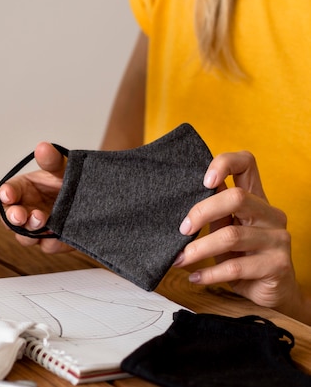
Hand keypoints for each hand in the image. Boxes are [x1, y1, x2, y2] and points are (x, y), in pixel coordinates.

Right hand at [0, 142, 73, 253]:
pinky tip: (57, 234)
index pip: (3, 193)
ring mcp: (38, 228)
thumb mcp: (62, 167)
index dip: (3, 194)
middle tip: (20, 215)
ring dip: (30, 231)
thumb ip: (52, 160)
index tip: (8, 194)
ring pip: (24, 237)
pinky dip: (51, 242)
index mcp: (21, 190)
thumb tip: (43, 147)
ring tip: (42, 220)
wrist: (97, 195)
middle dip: (13, 217)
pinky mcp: (54, 241)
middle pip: (9, 219)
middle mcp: (25, 210)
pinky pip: (48, 245)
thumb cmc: (70, 179)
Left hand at [173, 151, 305, 318]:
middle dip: (202, 212)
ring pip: (232, 236)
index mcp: (257, 198)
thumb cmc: (241, 256)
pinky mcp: (278, 265)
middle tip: (182, 230)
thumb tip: (177, 199)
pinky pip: (236, 267)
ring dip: (198, 249)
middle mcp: (271, 214)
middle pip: (237, 198)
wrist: (270, 292)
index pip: (247, 163)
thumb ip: (212, 213)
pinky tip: (195, 278)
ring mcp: (278, 239)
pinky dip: (210, 274)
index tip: (202, 180)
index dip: (225, 163)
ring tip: (178, 260)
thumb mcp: (225, 229)